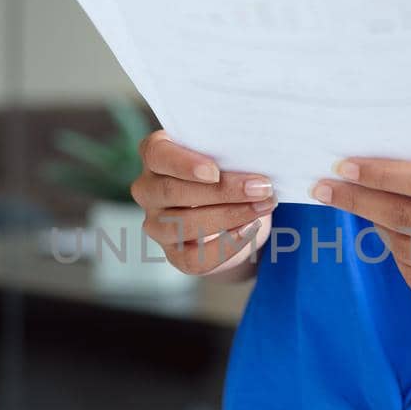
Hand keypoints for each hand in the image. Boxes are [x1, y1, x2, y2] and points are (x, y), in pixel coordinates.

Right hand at [130, 131, 275, 275]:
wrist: (237, 209)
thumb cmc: (229, 170)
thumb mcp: (227, 155)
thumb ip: (230, 152)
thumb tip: (254, 158)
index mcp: (155, 154)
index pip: (156, 154)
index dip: (183, 164)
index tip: (214, 172)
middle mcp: (148, 190)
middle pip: (173, 191)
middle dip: (222, 191)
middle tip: (260, 188)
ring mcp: (157, 224)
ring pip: (183, 224)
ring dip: (229, 216)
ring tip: (262, 206)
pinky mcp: (174, 253)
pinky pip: (194, 257)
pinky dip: (225, 245)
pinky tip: (249, 230)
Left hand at [311, 159, 410, 318]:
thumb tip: (385, 172)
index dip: (380, 173)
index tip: (345, 165)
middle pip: (405, 219)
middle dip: (358, 201)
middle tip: (327, 188)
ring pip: (405, 251)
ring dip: (377, 228)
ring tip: (364, 210)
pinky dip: (400, 258)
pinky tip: (395, 241)